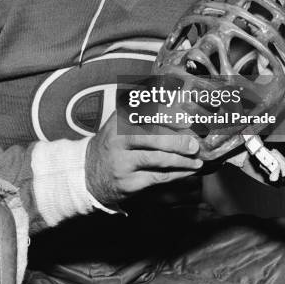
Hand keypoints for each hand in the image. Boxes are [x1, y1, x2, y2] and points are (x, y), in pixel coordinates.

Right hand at [85, 111, 201, 206]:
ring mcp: (121, 163)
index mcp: (119, 120)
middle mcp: (118, 140)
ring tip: (196, 161)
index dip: (167, 116)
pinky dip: (175, 175)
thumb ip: (143, 110)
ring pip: (155, 160)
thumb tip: (177, 100)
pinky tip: (187, 172)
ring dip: (180, 161)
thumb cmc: (113, 143)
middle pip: (149, 138)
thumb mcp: (120, 121)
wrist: (88, 173)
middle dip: (175, 141)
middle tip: (194, 144)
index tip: (186, 119)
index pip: (145, 114)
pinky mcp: (127, 183)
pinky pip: (156, 178)